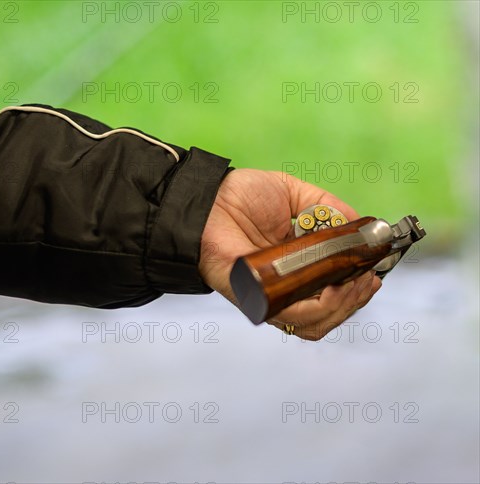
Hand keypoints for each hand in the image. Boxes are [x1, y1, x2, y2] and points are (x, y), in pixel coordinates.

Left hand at [199, 168, 381, 340]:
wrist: (208, 199)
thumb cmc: (243, 196)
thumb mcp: (294, 194)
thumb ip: (327, 206)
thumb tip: (361, 227)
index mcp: (296, 267)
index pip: (331, 293)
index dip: (357, 288)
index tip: (374, 272)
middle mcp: (285, 288)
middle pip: (329, 313)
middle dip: (356, 299)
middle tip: (367, 278)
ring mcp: (271, 297)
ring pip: (316, 323)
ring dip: (344, 305)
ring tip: (355, 282)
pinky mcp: (256, 300)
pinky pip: (292, 317)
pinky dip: (321, 307)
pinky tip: (336, 288)